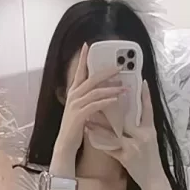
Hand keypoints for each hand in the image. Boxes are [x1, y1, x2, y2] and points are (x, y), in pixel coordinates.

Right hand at [54, 44, 122, 162]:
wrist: (65, 143)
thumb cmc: (75, 127)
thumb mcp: (82, 109)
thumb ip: (89, 99)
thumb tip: (103, 92)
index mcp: (74, 92)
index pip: (79, 72)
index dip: (82, 58)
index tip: (87, 46)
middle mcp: (73, 96)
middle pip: (91, 79)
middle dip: (106, 72)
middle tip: (119, 67)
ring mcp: (75, 105)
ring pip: (95, 91)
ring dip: (111, 88)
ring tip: (124, 87)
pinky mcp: (79, 115)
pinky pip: (95, 105)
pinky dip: (106, 101)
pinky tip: (115, 100)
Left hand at [88, 83, 164, 189]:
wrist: (153, 180)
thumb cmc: (152, 159)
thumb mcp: (152, 139)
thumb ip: (145, 123)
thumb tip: (138, 106)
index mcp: (150, 131)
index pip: (148, 110)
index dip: (145, 96)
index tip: (140, 82)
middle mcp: (143, 138)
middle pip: (125, 119)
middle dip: (112, 109)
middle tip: (100, 96)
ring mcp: (134, 148)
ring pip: (114, 133)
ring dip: (100, 124)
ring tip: (89, 116)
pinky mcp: (126, 159)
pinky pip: (109, 148)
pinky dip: (99, 141)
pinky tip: (89, 133)